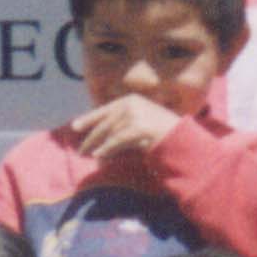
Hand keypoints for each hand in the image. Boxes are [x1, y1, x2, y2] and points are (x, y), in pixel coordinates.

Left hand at [68, 94, 184, 167]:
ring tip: (88, 154)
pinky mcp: (138, 128)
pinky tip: (99, 156)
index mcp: (132, 100)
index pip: (105, 109)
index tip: (74, 127)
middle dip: (90, 136)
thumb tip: (100, 136)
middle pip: (105, 122)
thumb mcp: (141, 122)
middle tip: (80, 150)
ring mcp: (136, 115)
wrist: (182, 139)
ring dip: (96, 145)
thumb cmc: (162, 133)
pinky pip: (117, 141)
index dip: (89, 118)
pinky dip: (106, 149)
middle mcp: (132, 104)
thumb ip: (123, 124)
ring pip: (109, 132)